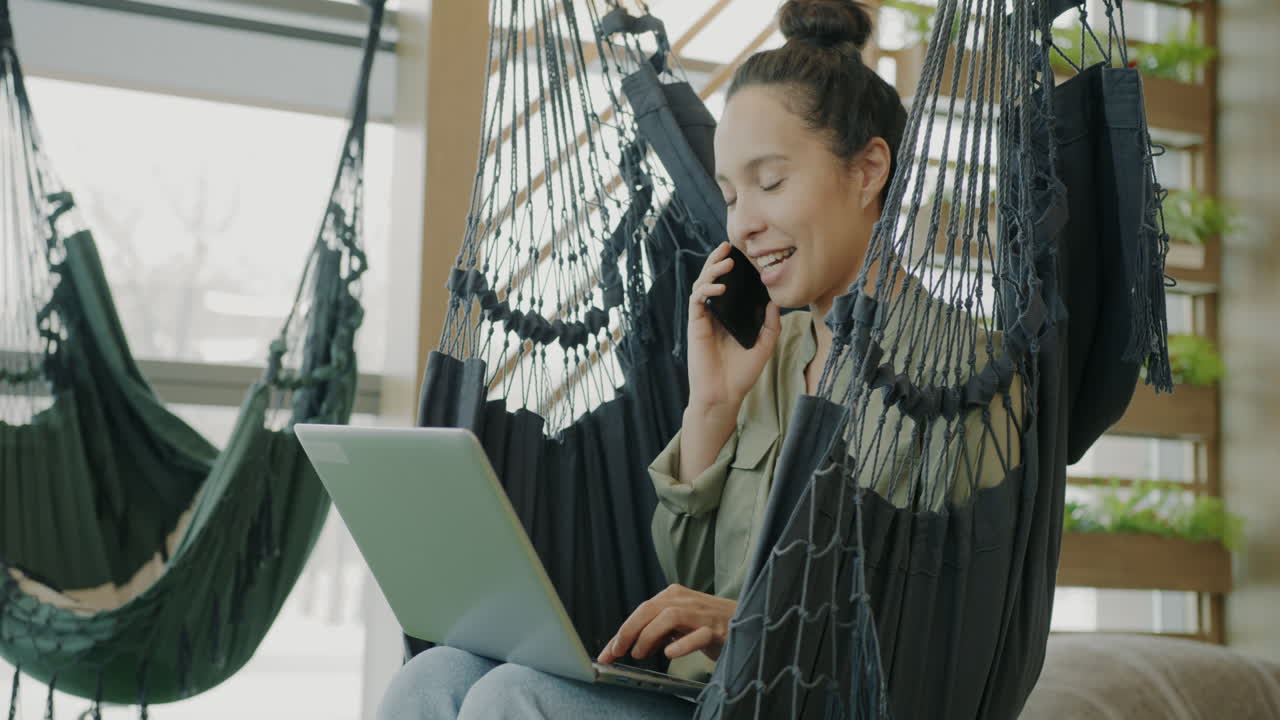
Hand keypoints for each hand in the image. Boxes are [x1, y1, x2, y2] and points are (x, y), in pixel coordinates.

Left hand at [596, 584, 736, 664]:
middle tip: (616, 653)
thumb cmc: (709, 624)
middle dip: (627, 632)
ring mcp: (703, 613)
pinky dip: (682, 644)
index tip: (606, 654)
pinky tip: (670, 654)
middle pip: (649, 609)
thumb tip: (632, 644)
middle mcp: (686, 599)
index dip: (621, 632)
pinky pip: (699, 634)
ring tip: (640, 654)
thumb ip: (658, 630)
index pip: (641, 611)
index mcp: (674, 595)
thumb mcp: (679, 624)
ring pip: (670, 616)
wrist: (749, 621)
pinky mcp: (719, 629)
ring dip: (649, 636)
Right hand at [687, 242, 781, 412]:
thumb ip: (771, 323)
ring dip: (711, 270)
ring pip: (701, 284)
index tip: (743, 255)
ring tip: (725, 262)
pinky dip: (706, 289)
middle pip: (711, 279)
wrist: (725, 394)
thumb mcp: (764, 345)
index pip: (728, 286)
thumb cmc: (742, 374)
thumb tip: (776, 301)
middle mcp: (714, 314)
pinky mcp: (695, 325)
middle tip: (727, 246)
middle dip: (717, 260)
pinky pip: (697, 300)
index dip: (732, 269)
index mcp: (729, 317)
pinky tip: (720, 287)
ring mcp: (703, 319)